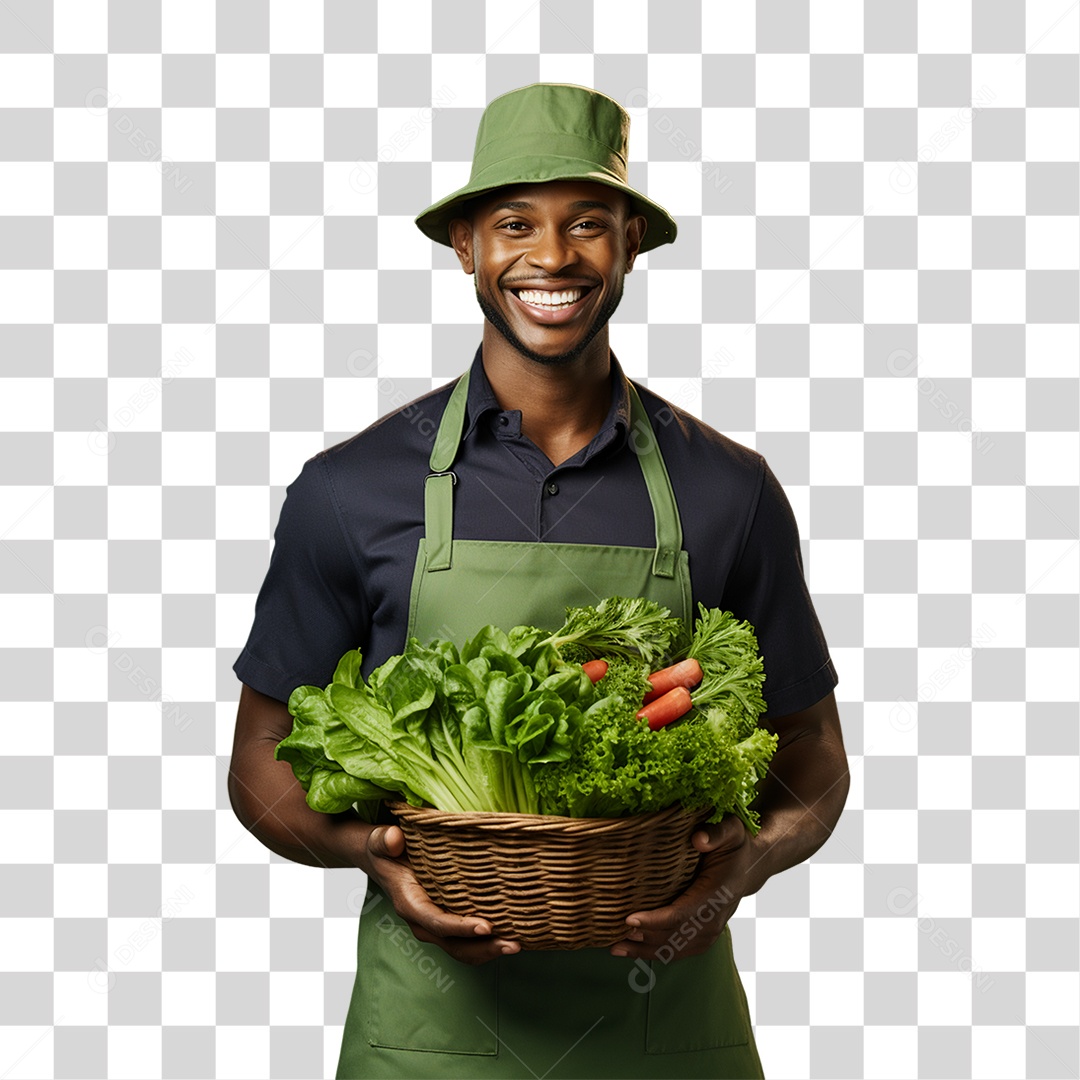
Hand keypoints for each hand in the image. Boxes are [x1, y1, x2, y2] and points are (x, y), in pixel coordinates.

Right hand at [360, 824, 520, 965]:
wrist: (381, 860)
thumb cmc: (385, 849)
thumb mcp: (381, 840)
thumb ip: (386, 840)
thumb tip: (395, 838)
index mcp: (410, 904)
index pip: (438, 922)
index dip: (462, 927)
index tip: (487, 926)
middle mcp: (423, 921)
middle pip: (455, 945)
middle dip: (484, 948)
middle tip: (514, 944)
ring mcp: (434, 926)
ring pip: (463, 949)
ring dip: (489, 950)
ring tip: (517, 944)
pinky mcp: (445, 922)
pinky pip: (466, 941)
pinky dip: (486, 943)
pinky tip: (509, 934)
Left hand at [608, 815, 766, 961]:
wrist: (748, 866)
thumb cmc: (734, 846)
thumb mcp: (731, 830)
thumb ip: (717, 832)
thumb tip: (698, 839)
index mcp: (717, 894)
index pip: (683, 914)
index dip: (655, 920)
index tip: (629, 919)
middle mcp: (714, 919)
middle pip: (674, 937)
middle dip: (644, 938)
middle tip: (613, 934)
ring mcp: (710, 931)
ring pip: (675, 949)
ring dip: (645, 951)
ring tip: (615, 947)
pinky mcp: (703, 937)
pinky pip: (678, 951)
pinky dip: (655, 954)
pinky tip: (632, 950)